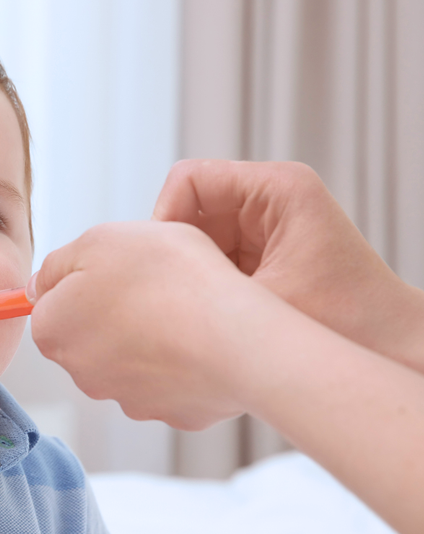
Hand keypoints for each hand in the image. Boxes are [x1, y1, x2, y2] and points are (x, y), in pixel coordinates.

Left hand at [29, 220, 295, 429]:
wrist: (236, 336)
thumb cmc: (167, 279)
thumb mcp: (100, 241)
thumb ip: (58, 263)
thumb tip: (39, 285)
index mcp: (53, 330)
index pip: (53, 303)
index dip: (85, 279)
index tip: (115, 269)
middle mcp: (81, 373)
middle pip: (90, 332)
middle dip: (115, 310)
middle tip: (154, 284)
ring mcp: (127, 398)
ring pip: (131, 358)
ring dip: (149, 336)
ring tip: (183, 309)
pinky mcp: (171, 412)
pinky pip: (172, 379)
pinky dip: (183, 361)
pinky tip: (202, 339)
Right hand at [152, 159, 423, 372]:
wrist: (394, 353)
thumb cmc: (347, 324)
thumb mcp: (259, 300)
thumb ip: (198, 280)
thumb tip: (138, 275)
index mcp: (278, 188)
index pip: (188, 180)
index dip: (165, 219)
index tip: (165, 267)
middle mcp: (271, 200)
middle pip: (188, 209)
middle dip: (176, 253)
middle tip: (176, 295)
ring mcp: (266, 228)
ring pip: (194, 238)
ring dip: (190, 273)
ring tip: (199, 311)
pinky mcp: (262, 255)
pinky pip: (211, 260)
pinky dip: (205, 286)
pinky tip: (213, 318)